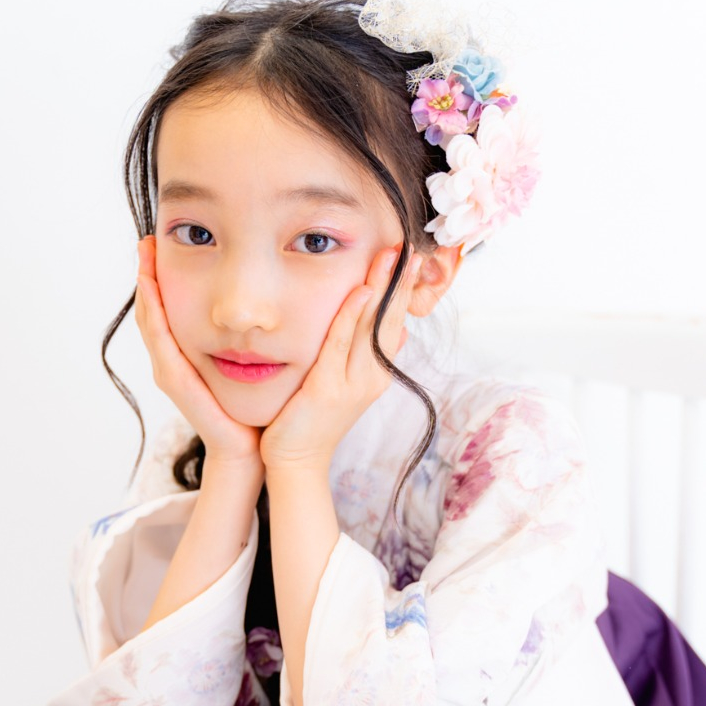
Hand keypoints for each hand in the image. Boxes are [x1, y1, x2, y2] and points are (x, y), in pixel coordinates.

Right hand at [135, 236, 263, 469]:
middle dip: (147, 274)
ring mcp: (170, 371)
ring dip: (146, 287)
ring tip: (146, 255)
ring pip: (151, 321)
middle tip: (148, 240)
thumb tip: (260, 301)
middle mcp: (171, 361)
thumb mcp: (247, 360)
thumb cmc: (252, 404)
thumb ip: (244, 335)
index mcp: (185, 354)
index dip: (161, 276)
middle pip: (151, 309)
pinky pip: (161, 341)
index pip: (166, 308)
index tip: (163, 241)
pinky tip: (152, 290)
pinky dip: (154, 315)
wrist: (251, 446)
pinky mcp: (176, 382)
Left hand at [259, 246, 420, 472]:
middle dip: (399, 281)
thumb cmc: (312, 420)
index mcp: (377, 372)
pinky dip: (352, 316)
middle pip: (391, 319)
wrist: (295, 461)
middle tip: (407, 245)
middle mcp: (373, 376)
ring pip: (373, 327)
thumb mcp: (346, 384)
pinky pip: (342, 344)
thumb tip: (400, 332)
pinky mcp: (329, 390)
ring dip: (383, 288)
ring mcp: (354, 384)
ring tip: (391, 255)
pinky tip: (362, 290)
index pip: (395, 321)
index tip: (409, 257)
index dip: (403, 289)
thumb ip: (367, 356)